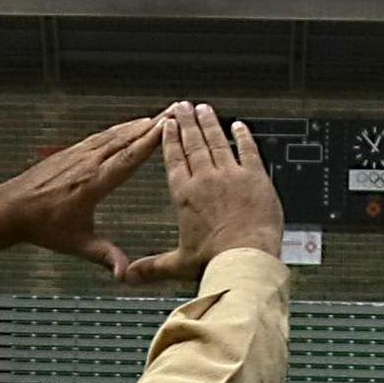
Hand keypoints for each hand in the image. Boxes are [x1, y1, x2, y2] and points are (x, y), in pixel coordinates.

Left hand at [0, 117, 160, 274]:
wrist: (10, 209)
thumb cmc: (42, 226)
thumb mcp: (78, 244)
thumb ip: (105, 256)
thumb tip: (126, 273)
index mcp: (94, 183)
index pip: (129, 157)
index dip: (151, 141)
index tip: (168, 126)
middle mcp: (88, 163)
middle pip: (125, 139)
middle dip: (151, 125)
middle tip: (173, 112)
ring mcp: (78, 154)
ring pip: (113, 135)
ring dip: (136, 125)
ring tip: (158, 117)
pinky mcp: (69, 152)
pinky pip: (99, 137)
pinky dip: (117, 129)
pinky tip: (126, 127)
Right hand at [116, 103, 281, 288]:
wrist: (245, 258)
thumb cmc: (213, 261)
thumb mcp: (178, 264)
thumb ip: (152, 266)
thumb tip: (128, 276)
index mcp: (185, 195)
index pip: (174, 159)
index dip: (170, 139)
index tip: (167, 124)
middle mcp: (205, 179)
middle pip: (193, 143)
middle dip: (187, 122)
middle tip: (182, 106)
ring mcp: (231, 175)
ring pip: (217, 141)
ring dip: (210, 123)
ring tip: (204, 108)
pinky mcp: (255, 177)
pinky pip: (248, 150)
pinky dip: (243, 137)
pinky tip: (239, 126)